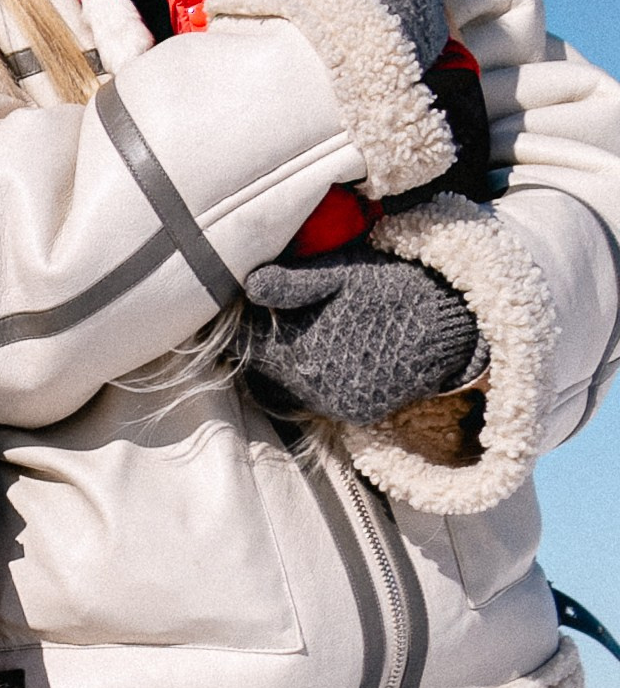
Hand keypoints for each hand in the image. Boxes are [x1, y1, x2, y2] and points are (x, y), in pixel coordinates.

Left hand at [241, 251, 479, 421]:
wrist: (452, 322)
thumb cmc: (392, 289)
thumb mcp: (343, 274)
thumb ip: (294, 283)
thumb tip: (250, 285)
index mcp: (304, 351)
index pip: (248, 344)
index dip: (239, 327)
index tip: (235, 312)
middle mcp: (316, 387)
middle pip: (266, 369)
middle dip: (261, 345)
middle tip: (262, 319)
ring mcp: (337, 404)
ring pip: (288, 388)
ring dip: (285, 366)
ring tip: (297, 335)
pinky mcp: (358, 413)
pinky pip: (320, 400)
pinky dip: (315, 382)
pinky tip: (325, 356)